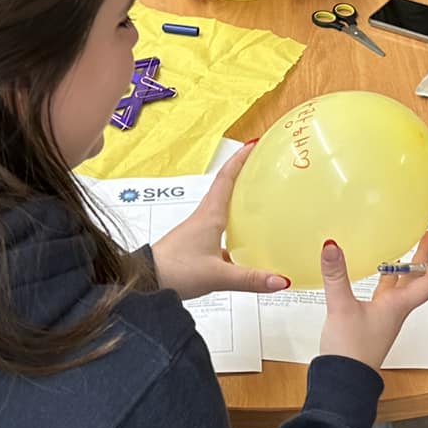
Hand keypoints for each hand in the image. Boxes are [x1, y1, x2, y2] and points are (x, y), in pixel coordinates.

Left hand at [151, 144, 289, 298]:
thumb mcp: (217, 276)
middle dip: (241, 173)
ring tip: (256, 197)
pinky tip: (245, 244)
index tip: (253, 145)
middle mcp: (204, 218)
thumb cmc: (175, 270)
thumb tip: (281, 281)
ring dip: (237, 198)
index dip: (240, 160)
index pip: (226, 178)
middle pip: (224, 188)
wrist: (146, 282)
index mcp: (210, 216)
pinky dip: (234, 228)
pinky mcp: (196, 245)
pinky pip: (220, 230)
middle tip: (259, 164)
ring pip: (222, 208)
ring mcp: (199, 231)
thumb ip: (250, 279)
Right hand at [317, 230, 427, 371]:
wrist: (344, 382)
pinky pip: (386, 294)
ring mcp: (385, 316)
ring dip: (408, 266)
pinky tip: (379, 272)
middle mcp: (396, 309)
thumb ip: (336, 276)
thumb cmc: (351, 353)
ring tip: (408, 247)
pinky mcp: (371, 321)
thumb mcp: (341, 308)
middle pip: (418, 278)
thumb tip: (332, 247)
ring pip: (402, 286)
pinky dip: (387, 278)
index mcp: (398, 305)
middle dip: (425, 255)